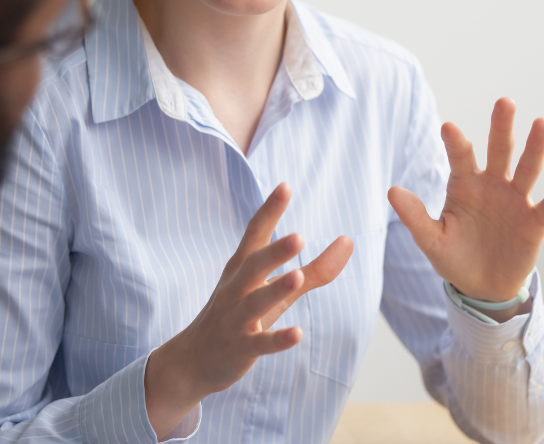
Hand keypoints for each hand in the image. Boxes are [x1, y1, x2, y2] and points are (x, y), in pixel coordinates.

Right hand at [145, 182, 351, 438]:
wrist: (195, 357)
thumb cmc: (241, 313)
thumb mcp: (275, 289)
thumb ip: (314, 268)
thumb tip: (348, 241)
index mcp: (242, 267)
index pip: (255, 233)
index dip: (269, 211)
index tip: (285, 186)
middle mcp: (237, 288)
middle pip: (254, 265)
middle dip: (274, 251)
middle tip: (298, 236)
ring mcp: (236, 318)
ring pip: (256, 302)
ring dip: (276, 290)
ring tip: (297, 276)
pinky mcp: (240, 348)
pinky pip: (259, 343)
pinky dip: (277, 339)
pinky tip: (297, 334)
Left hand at [388, 97, 543, 303]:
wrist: (481, 287)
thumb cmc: (454, 256)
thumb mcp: (431, 239)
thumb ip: (414, 216)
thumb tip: (391, 191)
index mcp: (464, 184)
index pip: (460, 157)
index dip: (455, 142)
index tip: (448, 126)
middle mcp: (491, 184)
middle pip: (498, 150)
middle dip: (501, 126)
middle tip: (505, 101)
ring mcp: (514, 201)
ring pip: (527, 168)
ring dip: (536, 147)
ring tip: (543, 122)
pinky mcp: (534, 222)